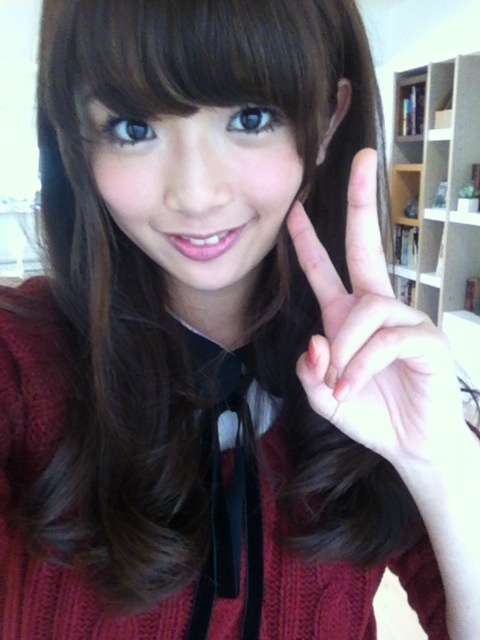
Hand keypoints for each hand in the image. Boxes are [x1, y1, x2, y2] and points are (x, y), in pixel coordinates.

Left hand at [287, 148, 464, 469]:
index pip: (326, 269)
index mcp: (348, 316)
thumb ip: (311, 371)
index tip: (294, 209)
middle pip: (365, 246)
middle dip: (360, 202)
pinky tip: (354, 388)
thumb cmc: (371, 414)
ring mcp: (404, 320)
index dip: (307, 241)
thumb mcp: (325, 397)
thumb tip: (318, 340)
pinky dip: (363, 365)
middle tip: (362, 159)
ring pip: (365, 311)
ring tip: (343, 386)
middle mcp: (376, 308)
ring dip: (346, 350)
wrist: (411, 446)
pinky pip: (387, 339)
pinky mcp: (426, 340)